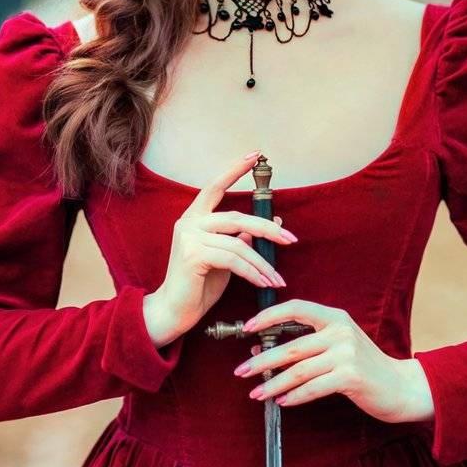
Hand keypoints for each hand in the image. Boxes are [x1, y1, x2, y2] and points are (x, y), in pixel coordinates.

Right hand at [145, 151, 298, 347]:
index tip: (254, 155)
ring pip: (238, 243)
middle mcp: (189, 222)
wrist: (175, 311)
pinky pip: (233, 260)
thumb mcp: (226, 259)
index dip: (234, 170)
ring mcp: (189, 237)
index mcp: (195, 218)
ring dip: (263, 263)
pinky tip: (263, 283)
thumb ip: (242, 239)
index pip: (215, 187)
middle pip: (236, 217)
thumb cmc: (200, 285)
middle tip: (290, 240)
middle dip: (267, 229)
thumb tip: (273, 223)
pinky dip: (252, 272)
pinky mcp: (193, 255)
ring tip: (277, 279)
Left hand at [233, 299, 435, 425]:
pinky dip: (294, 396)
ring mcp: (347, 354)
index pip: (296, 308)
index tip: (248, 328)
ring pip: (298, 370)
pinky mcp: (350, 377)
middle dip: (262, 360)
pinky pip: (313, 388)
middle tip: (242, 371)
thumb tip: (262, 349)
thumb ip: (305, 344)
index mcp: (336, 317)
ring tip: (257, 392)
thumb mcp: (338, 345)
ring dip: (273, 383)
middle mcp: (340, 331)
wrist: (401, 386)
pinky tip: (282, 401)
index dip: (269, 316)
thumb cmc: (364, 366)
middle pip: (291, 346)